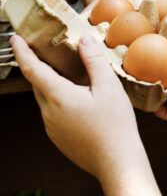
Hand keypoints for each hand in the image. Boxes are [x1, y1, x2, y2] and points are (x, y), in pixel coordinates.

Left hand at [11, 35, 159, 195]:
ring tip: (65, 73)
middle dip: (36, 66)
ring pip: (45, 98)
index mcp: (58, 97)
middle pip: (36, 84)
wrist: (117, 161)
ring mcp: (53, 128)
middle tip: (43, 51)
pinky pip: (52, 112)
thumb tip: (83, 40)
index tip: (16, 38)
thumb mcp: (108, 86)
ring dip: (49, 83)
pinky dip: (57, 98)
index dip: (22, 51)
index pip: (32, 69)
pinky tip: (76, 97)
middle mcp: (49, 114)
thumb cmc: (114, 125)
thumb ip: (94, 60)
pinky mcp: (59, 137)